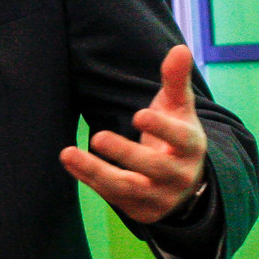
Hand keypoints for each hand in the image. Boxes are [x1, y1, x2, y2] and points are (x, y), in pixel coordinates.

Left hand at [60, 45, 206, 223]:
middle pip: (152, 166)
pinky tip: (71, 163)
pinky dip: (90, 181)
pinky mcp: (141, 210)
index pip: (180, 139)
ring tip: (68, 153)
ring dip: (96, 172)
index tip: (139, 114)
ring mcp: (160, 196)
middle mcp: (178, 175)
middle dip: (125, 153)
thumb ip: (175, 80)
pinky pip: (113, 197)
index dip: (161, 128)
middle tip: (98, 136)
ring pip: (128, 187)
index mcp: (190, 146)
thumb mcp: (179, 108)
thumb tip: (179, 48)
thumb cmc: (176, 135)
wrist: (185, 183)